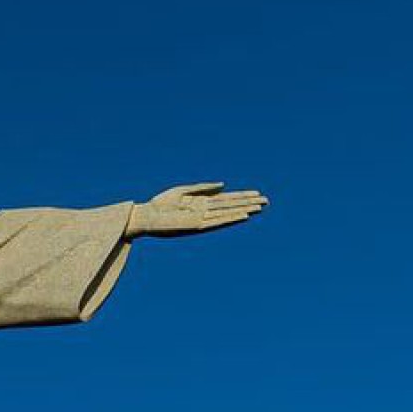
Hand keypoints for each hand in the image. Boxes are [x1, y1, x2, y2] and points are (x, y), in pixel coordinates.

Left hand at [128, 182, 266, 237]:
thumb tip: (224, 185)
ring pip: (228, 214)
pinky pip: (217, 222)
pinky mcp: (196, 226)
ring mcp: (202, 219)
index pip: (226, 199)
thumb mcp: (182, 191)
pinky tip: (242, 215)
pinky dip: (230, 218)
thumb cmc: (160, 204)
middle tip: (267, 201)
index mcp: (201, 203)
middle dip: (248, 203)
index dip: (242, 196)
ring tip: (259, 208)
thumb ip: (203, 188)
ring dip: (243, 210)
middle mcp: (205, 212)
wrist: (146, 216)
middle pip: (231, 206)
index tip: (257, 193)